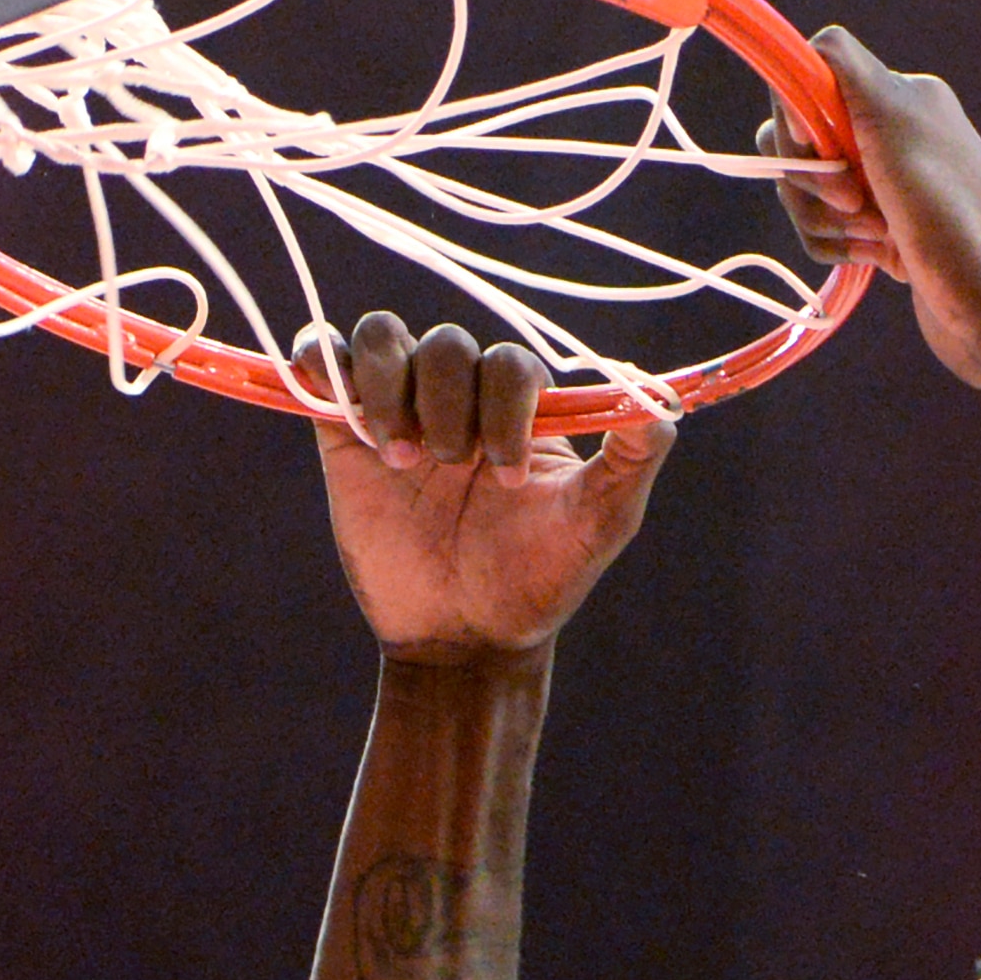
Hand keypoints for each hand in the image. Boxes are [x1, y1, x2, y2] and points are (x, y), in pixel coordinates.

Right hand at [304, 313, 674, 660]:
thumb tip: (659, 395)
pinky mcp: (343, 437)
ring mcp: (399, 412)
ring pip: (384, 339)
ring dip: (389, 385)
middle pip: (445, 344)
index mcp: (518, 410)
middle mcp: (458, 399)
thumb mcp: (601, 520)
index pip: (508, 360)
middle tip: (449, 467)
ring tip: (399, 457)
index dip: (505, 406)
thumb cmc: (537, 579)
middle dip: (448, 403)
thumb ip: (635, 456)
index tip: (507, 478)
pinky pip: (324, 363)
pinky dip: (321, 359)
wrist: (464, 640)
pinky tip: (340, 400)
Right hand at [765, 30, 980, 391]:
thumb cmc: (956, 219)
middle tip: (859, 203)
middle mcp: (893, 133)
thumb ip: (845, 71)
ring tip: (875, 239)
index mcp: (902, 96)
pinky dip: (838, 247)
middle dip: (809, 179)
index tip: (819, 150)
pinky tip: (877, 260)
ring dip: (824, 220)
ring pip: (808, 190)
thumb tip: (805, 47)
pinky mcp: (883, 234)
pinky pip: (826, 230)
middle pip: (800, 140)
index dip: (798, 116)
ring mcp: (886, 187)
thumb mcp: (897, 122)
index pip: (812, 76)